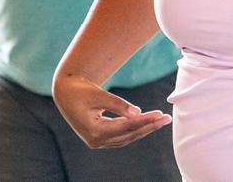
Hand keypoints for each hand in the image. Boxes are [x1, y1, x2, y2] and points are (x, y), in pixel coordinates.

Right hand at [54, 74, 171, 148]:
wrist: (65, 93)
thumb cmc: (80, 90)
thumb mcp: (98, 94)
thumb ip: (117, 104)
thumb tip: (138, 112)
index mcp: (94, 131)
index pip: (125, 127)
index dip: (144, 121)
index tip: (160, 115)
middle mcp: (96, 140)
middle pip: (129, 135)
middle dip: (149, 126)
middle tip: (167, 118)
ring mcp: (98, 142)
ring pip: (127, 137)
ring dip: (144, 129)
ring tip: (161, 120)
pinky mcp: (100, 139)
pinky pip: (122, 136)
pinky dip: (135, 130)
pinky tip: (148, 123)